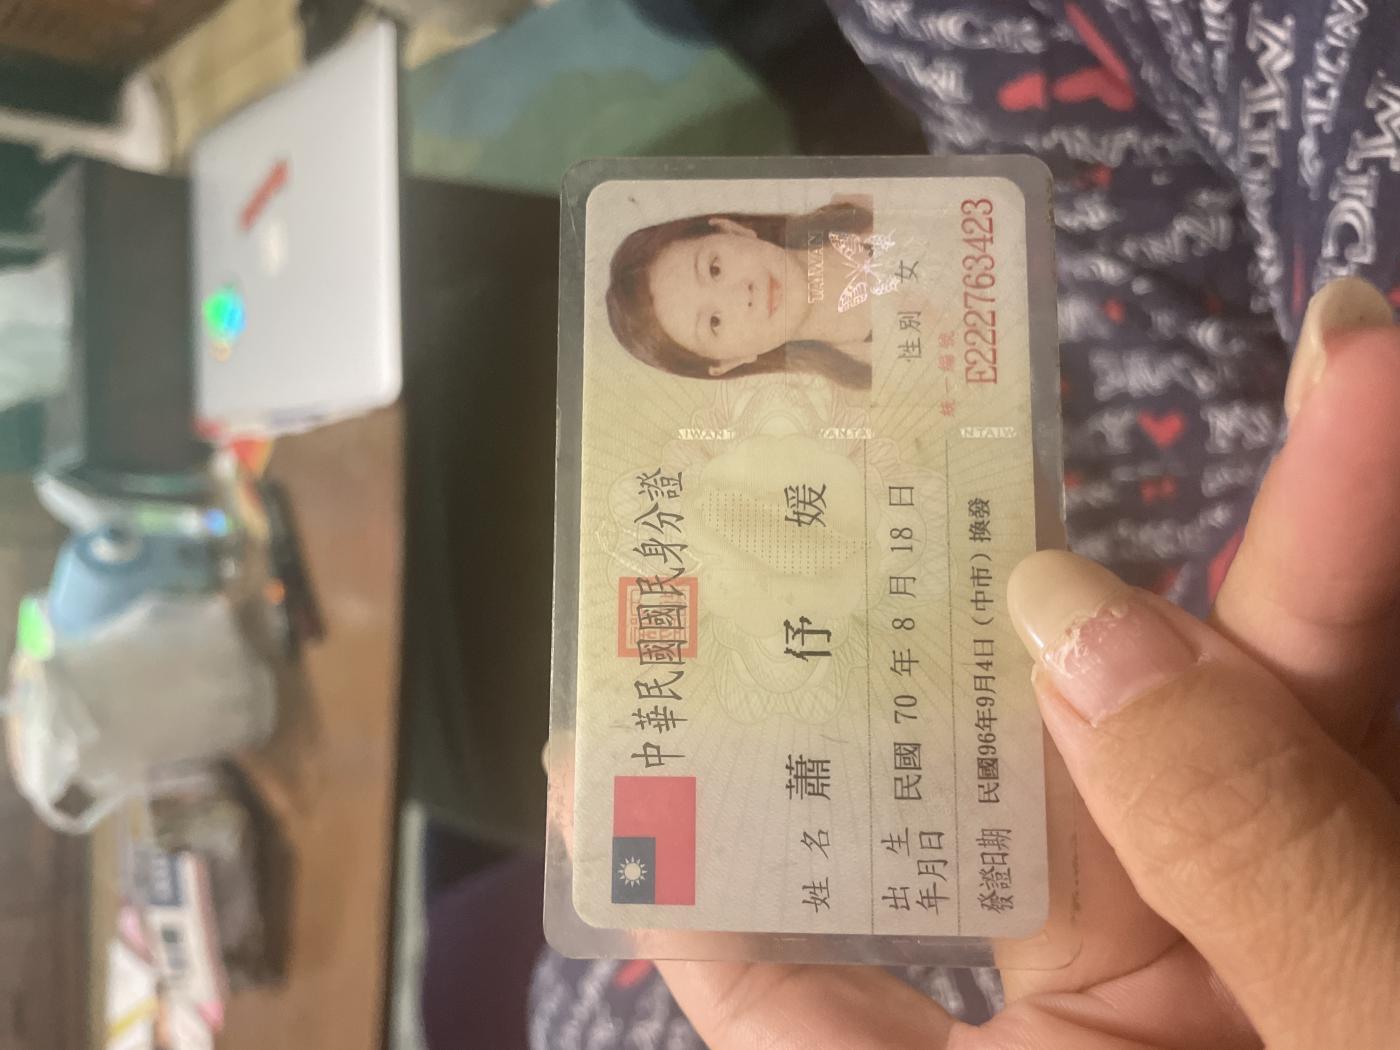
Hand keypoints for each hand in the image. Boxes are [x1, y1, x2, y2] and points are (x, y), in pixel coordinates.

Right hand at [658, 279, 1399, 1049]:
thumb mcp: (1367, 1007)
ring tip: (699, 564)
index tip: (1343, 330)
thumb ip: (1257, 836)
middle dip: (970, 564)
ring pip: (912, 826)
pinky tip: (600, 795)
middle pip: (1075, 705)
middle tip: (884, 414)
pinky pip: (793, 1008)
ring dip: (790, 708)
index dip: (1335, 490)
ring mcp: (1056, 999)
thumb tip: (1083, 623)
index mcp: (1331, 865)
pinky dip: (699, 922)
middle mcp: (1188, 909)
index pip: (1317, 650)